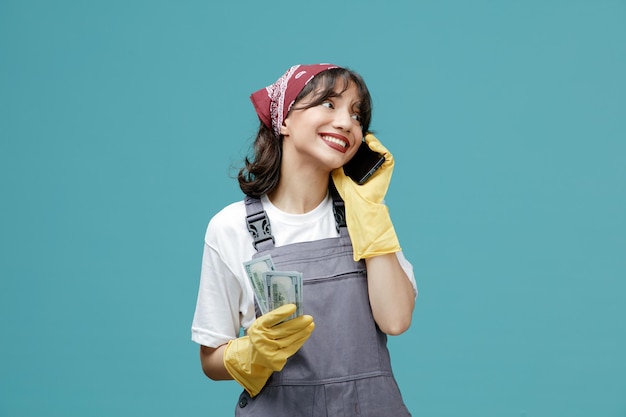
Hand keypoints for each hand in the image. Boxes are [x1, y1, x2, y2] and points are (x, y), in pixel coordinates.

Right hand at [223, 304, 313, 395]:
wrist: (254, 358)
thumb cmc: (261, 336)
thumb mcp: (261, 325)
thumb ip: (272, 318)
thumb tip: (293, 309)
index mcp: (257, 328)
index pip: (271, 319)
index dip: (282, 313)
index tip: (294, 307)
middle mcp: (262, 340)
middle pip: (283, 330)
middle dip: (298, 323)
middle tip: (309, 318)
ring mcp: (269, 351)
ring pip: (290, 339)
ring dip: (303, 331)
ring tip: (310, 324)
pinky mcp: (277, 360)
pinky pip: (292, 348)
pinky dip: (301, 340)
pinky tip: (306, 333)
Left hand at [331, 133, 400, 260]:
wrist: (358, 205)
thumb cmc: (349, 192)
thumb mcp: (340, 173)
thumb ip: (337, 162)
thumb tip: (327, 149)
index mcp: (363, 166)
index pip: (360, 149)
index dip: (353, 140)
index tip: (345, 133)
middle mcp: (373, 165)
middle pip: (368, 147)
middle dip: (361, 138)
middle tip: (353, 131)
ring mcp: (381, 167)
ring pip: (377, 148)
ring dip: (370, 140)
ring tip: (361, 133)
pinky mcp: (386, 170)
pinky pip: (386, 155)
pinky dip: (379, 146)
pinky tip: (370, 141)